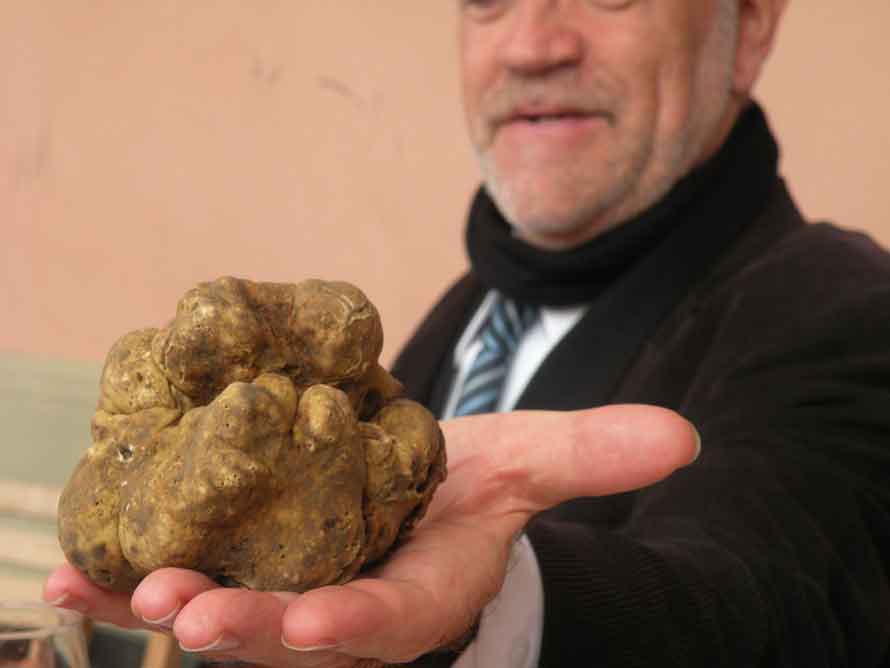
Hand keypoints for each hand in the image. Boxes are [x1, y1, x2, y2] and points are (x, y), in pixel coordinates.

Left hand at [44, 404, 698, 666]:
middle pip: (290, 636)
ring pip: (226, 618)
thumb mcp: (525, 464)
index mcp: (416, 592)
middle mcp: (343, 613)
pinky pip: (183, 580)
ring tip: (119, 583)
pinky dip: (124, 577)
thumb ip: (592, 455)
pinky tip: (75, 564)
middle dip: (241, 631)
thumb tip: (685, 437)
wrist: (412, 511)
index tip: (312, 623)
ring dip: (169, 604)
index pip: (388, 620)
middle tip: (185, 608)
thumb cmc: (466, 496)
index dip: (356, 625)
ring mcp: (284, 599)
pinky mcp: (242, 573)